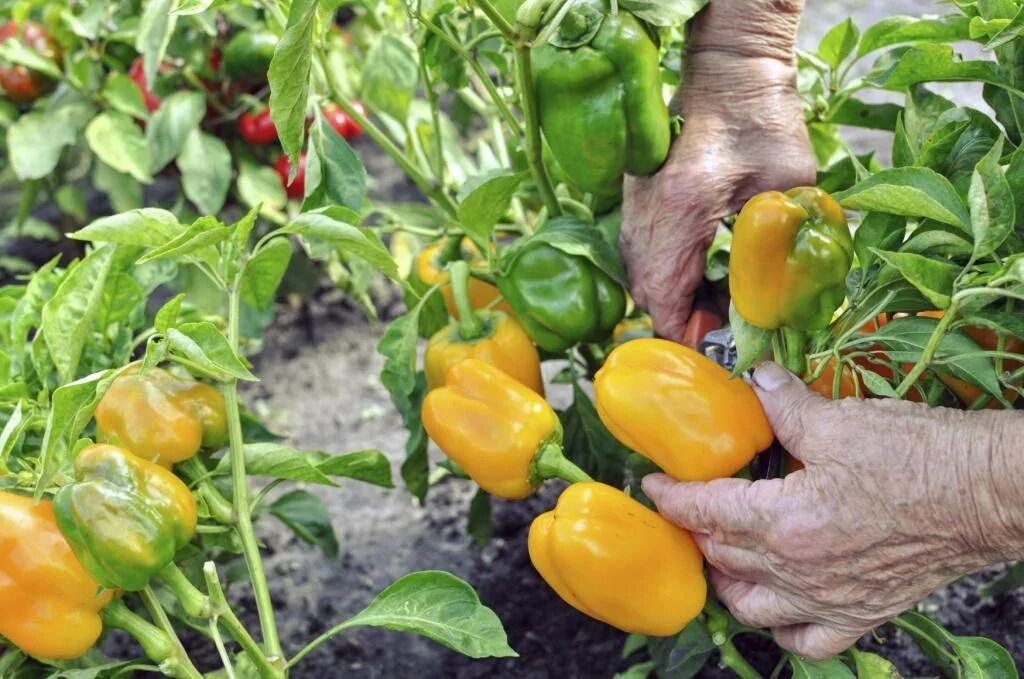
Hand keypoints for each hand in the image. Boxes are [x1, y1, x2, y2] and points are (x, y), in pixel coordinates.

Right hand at [620, 2, 815, 340]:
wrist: (727, 73)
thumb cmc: (762, 120)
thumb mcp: (788, 186)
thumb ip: (778, 245)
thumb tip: (773, 301)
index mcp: (681, 210)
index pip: (664, 296)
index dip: (686, 333)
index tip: (718, 346)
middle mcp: (645, 213)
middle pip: (646, 293)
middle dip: (681, 320)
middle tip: (724, 327)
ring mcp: (633, 206)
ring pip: (638, 277)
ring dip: (672, 298)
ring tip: (715, 302)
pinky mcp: (635, 200)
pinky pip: (639, 254)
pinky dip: (665, 275)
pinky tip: (700, 272)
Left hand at [642, 362, 1023, 659]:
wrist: (988, 494)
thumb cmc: (920, 457)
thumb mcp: (840, 421)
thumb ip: (786, 405)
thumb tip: (756, 380)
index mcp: (784, 521)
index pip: (705, 512)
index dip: (672, 497)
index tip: (655, 485)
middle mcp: (799, 570)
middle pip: (722, 557)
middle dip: (696, 531)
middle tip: (690, 507)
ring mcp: (830, 598)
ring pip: (752, 607)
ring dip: (727, 581)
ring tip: (722, 555)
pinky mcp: (862, 613)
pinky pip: (808, 640)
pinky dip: (783, 628)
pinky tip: (778, 607)